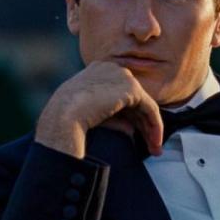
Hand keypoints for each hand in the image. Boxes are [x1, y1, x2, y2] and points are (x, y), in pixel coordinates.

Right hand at [35, 61, 162, 158]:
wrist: (63, 115)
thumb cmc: (68, 119)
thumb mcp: (93, 116)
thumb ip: (114, 119)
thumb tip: (131, 130)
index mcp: (98, 72)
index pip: (120, 94)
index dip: (130, 116)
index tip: (134, 136)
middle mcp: (112, 69)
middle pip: (134, 100)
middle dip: (143, 124)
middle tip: (151, 146)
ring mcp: (122, 75)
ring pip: (144, 104)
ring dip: (151, 128)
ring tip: (155, 150)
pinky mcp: (131, 88)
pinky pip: (150, 108)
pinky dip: (155, 126)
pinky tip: (155, 142)